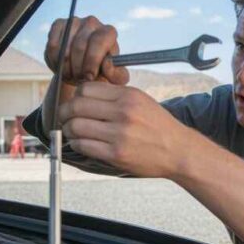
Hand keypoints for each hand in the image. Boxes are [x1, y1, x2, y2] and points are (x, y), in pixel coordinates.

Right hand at [44, 16, 128, 85]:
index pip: (99, 43)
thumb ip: (116, 74)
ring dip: (65, 67)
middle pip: (80, 46)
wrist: (83, 67)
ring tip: (70, 75)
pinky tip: (61, 67)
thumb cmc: (101, 71)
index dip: (92, 62)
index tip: (89, 77)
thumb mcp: (114, 77)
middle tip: (78, 79)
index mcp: (109, 32)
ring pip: (65, 48)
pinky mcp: (59, 24)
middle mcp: (92, 23)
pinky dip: (54, 61)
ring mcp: (75, 21)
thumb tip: (107, 64)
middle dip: (78, 68)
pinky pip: (52, 45)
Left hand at [59, 82, 189, 177]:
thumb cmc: (157, 126)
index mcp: (128, 96)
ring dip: (68, 130)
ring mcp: (119, 134)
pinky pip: (83, 145)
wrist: (178, 151)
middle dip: (65, 113)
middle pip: (76, 106)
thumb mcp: (141, 101)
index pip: (85, 89)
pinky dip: (77, 144)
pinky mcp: (116, 154)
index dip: (75, 96)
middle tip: (65, 118)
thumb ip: (115, 96)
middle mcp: (123, 112)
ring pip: (76, 126)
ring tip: (72, 132)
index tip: (75, 104)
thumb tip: (83, 94)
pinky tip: (81, 143)